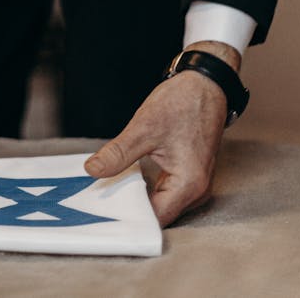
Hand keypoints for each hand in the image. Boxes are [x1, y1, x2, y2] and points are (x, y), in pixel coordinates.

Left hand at [84, 41, 239, 226]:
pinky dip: (147, 186)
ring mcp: (195, 182)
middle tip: (100, 198)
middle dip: (131, 206)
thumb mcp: (144, 127)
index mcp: (190, 184)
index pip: (156, 217)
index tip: (104, 208)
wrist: (205, 83)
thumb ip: (118, 153)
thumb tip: (93, 170)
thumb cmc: (184, 102)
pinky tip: (127, 177)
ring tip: (109, 187)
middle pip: (159, 213)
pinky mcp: (189, 173)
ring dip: (138, 196)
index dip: (130, 214)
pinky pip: (165, 190)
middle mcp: (197, 190)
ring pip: (161, 202)